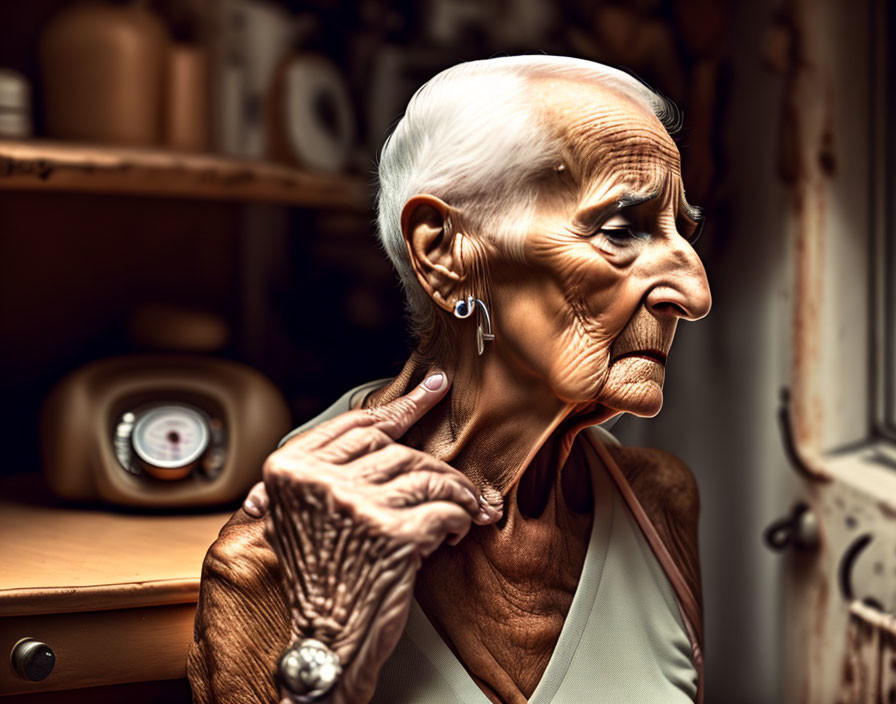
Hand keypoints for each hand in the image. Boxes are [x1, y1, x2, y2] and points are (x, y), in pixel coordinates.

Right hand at [260, 372, 500, 702]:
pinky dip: (460, 519)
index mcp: (291, 470)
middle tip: (462, 479)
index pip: (358, 424)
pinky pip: (445, 509)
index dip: (403, 404)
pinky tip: (456, 531)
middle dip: (437, 466)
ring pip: (428, 475)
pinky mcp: (393, 534)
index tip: (433, 387)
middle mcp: (319, 481)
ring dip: (455, 493)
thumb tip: (385, 428)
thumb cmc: (319, 580)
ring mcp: (356, 506)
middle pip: (398, 450)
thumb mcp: (303, 515)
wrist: (323, 642)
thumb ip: (328, 473)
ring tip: (464, 510)